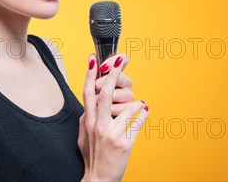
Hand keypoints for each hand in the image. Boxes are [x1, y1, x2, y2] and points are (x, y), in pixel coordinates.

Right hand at [78, 53, 148, 180]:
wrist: (98, 178)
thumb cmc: (92, 157)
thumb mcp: (83, 135)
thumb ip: (86, 118)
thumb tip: (89, 104)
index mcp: (87, 121)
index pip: (87, 93)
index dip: (89, 74)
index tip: (93, 58)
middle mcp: (98, 125)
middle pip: (104, 94)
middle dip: (112, 74)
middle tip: (120, 59)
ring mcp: (111, 134)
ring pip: (125, 107)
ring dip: (133, 102)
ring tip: (137, 103)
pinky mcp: (124, 143)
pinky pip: (137, 123)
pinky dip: (142, 114)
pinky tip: (144, 110)